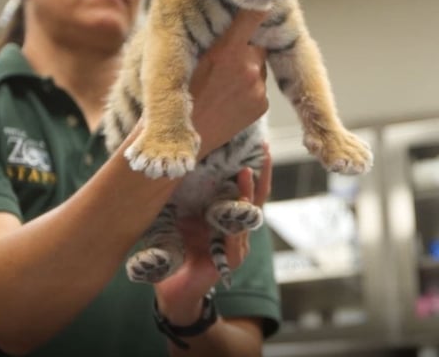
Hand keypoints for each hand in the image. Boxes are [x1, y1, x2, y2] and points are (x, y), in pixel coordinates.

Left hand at [153, 144, 271, 325]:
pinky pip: (234, 238)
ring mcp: (237, 246)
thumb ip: (190, 202)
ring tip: (246, 172)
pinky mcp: (229, 260)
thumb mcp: (184, 221)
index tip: (258, 147)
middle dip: (261, 174)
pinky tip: (237, 205)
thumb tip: (181, 169)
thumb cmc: (179, 254)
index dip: (254, 170)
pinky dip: (235, 221)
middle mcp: (238, 231)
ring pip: (247, 215)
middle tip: (264, 150)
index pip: (245, 191)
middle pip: (255, 199)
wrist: (175, 292)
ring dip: (247, 192)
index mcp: (228, 220)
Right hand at [190, 9, 268, 158]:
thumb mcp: (189, 61)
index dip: (258, 5)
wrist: (185, 137)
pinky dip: (249, 89)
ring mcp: (258, 88)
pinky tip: (229, 99)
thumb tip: (224, 25)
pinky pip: (259, 87)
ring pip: (258, 67)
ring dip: (247, 70)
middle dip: (245, 48)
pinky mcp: (262, 105)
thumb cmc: (181, 96)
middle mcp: (249, 67)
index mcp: (227, 51)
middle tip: (225, 61)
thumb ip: (212, 42)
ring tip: (223, 86)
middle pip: (256, 45)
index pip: (252, 17)